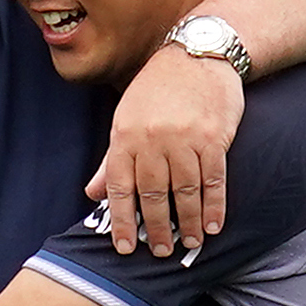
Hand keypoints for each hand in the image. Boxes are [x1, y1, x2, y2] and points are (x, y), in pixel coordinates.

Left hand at [86, 43, 241, 257]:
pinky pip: (213, 179)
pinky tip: (212, 225)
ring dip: (186, 222)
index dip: (121, 221)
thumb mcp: (125, 119)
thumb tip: (92, 194)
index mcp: (125, 136)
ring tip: (188, 243)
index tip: (124, 248)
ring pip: (184, 191)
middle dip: (156, 228)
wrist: (197, 53)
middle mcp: (152, 140)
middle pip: (153, 195)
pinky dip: (213, 206)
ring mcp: (183, 139)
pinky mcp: (213, 137)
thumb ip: (111, 160)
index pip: (119, 188)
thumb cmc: (157, 90)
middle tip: (160, 251)